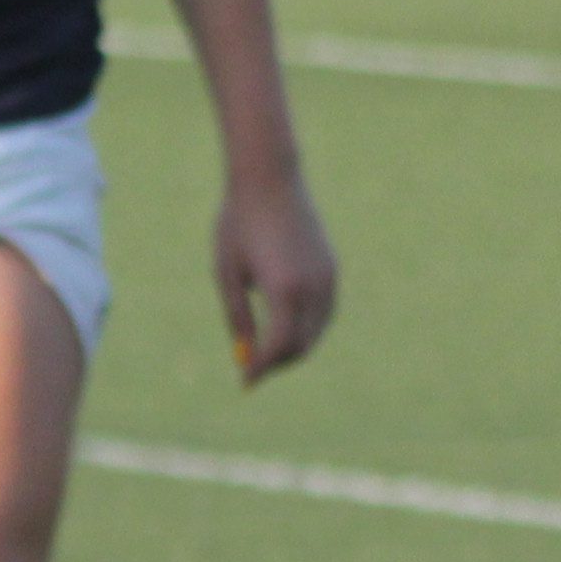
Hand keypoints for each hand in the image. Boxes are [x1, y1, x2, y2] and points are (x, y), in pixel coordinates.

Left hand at [216, 169, 337, 384]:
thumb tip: (244, 353)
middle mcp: (312, 287)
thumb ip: (237, 315)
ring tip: (269, 350)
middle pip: (301, 344)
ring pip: (317, 331)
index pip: (277, 346)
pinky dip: (308, 326)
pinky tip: (287, 325)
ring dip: (295, 346)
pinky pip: (324, 311)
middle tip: (255, 370)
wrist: (269, 178)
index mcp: (283, 289)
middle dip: (278, 362)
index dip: (261, 368)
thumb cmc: (239, 223)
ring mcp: (327, 277)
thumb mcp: (228, 272)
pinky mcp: (332, 268)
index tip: (245, 383)